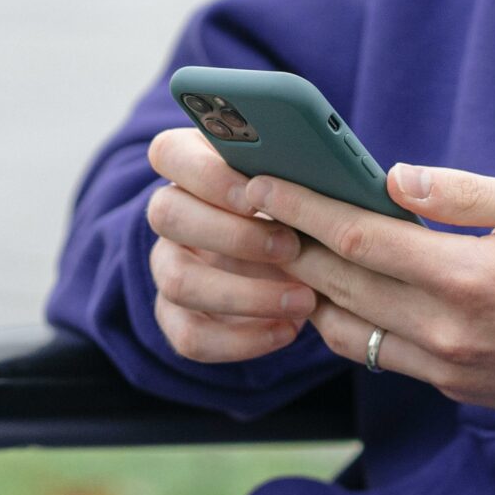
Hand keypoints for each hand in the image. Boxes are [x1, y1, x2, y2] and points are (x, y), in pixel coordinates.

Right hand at [142, 128, 317, 363]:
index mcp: (190, 165)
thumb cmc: (302, 206)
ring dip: (243, 295)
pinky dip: (242, 340)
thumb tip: (328, 169)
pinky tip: (289, 330)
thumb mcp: (303, 183)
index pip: (169, 154)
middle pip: (166, 214)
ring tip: (303, 300)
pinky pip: (190, 336)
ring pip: (177, 281)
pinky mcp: (176, 316)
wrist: (301, 258)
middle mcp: (170, 213)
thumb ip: (298, 172)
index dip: (207, 175)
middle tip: (290, 246)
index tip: (256, 194)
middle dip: (232, 235)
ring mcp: (168, 266)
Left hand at [243, 161, 494, 418]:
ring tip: (299, 254)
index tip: (262, 185)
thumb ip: (465, 193)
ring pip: (349, 334)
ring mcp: (450, 369)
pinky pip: (385, 357)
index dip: (301, 210)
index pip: (356, 240)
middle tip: (260, 214)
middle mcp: (447, 333)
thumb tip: (394, 179)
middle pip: (338, 289)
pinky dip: (357, 324)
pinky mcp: (459, 389)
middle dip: (292, 247)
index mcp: (465, 278)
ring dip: (316, 294)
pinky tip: (352, 292)